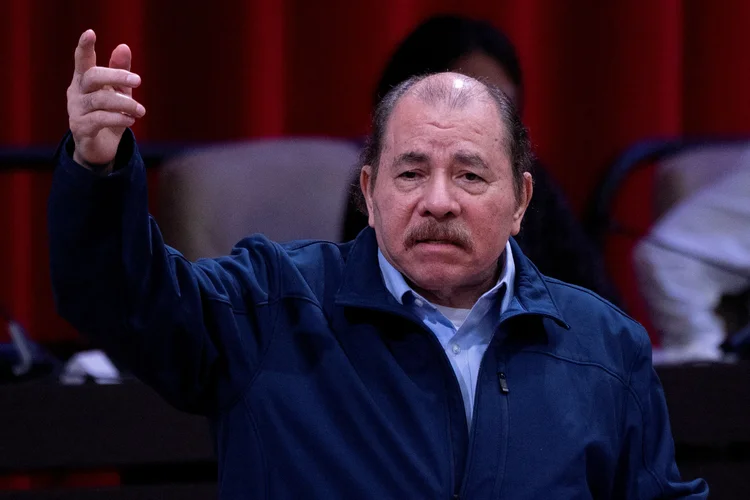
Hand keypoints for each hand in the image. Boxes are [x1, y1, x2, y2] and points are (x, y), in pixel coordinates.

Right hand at [66, 29, 145, 167]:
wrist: (101, 147)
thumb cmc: (109, 114)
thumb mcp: (118, 92)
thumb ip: (120, 71)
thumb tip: (123, 46)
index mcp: (84, 80)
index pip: (82, 60)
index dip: (84, 46)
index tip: (90, 32)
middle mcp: (76, 92)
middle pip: (92, 76)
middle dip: (116, 76)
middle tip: (138, 80)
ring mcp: (76, 110)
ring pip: (99, 100)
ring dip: (124, 103)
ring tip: (141, 111)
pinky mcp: (80, 128)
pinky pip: (99, 119)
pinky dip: (118, 118)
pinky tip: (131, 120)